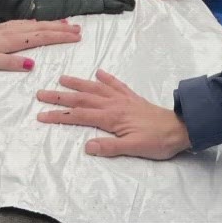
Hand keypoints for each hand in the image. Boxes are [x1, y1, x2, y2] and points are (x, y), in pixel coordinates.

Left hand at [0, 18, 83, 71]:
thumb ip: (10, 63)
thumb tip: (32, 64)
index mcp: (11, 40)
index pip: (41, 37)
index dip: (60, 37)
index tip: (76, 37)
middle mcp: (11, 31)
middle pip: (41, 28)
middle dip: (61, 28)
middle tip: (79, 29)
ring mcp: (6, 28)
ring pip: (34, 24)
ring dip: (51, 24)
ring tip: (66, 23)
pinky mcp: (0, 29)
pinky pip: (25, 23)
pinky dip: (37, 23)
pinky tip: (38, 23)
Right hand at [35, 70, 192, 159]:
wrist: (181, 129)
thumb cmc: (158, 142)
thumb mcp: (133, 149)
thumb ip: (110, 147)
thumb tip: (87, 146)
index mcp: (111, 117)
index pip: (79, 116)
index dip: (59, 116)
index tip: (41, 115)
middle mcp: (114, 104)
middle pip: (82, 99)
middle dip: (60, 96)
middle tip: (40, 93)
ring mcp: (123, 100)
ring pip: (95, 89)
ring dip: (78, 83)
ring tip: (62, 78)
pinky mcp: (133, 99)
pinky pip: (117, 85)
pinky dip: (107, 78)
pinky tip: (99, 73)